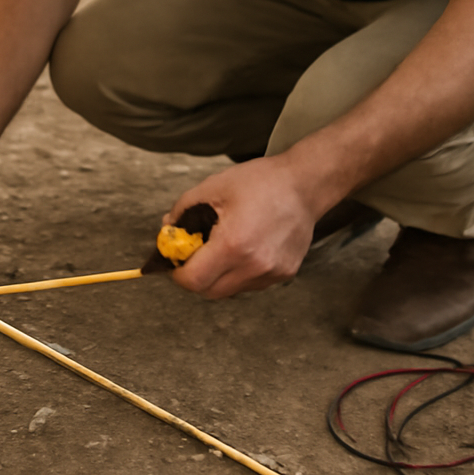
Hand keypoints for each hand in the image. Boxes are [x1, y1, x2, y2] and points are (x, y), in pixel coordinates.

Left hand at [166, 156, 318, 298]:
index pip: (193, 280)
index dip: (178, 272)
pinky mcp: (284, 275)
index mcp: (233, 244)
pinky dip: (239, 273)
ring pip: (230, 290)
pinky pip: (250, 284)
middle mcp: (254, 266)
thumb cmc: (262, 182)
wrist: (305, 185)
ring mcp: (271, 274)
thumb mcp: (213, 187)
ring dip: (218, 276)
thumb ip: (183, 211)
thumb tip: (168, 230)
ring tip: (222, 248)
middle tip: (195, 254)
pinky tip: (244, 248)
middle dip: (196, 276)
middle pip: (209, 292)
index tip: (177, 259)